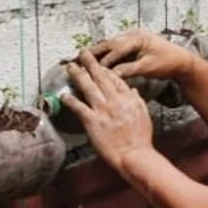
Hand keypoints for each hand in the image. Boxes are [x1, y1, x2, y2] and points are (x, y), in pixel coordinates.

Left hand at [60, 50, 153, 169]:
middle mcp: (115, 101)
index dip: (106, 69)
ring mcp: (103, 110)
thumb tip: (132, 89)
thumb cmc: (140, 139)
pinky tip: (63, 95)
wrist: (134, 154)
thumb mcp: (144, 115)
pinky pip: (79, 108)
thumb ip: (136, 100)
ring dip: (78, 75)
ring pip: (88, 87)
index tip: (99, 64)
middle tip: (82, 53)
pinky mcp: (93, 121)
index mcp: (128, 99)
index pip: (116, 79)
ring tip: (70, 66)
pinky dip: (70, 100)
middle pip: (101, 78)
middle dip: (90, 63)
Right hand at [89, 29, 195, 82]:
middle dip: (94, 51)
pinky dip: (107, 54)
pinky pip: (117, 48)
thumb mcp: (148, 68)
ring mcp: (133, 38)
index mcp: (137, 38)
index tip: (92, 69)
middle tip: (78, 58)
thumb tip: (111, 75)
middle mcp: (133, 35)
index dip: (103, 60)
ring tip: (84, 59)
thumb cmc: (168, 63)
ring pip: (111, 45)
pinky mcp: (134, 44)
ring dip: (99, 52)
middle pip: (109, 43)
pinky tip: (99, 61)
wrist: (182, 61)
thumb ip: (129, 70)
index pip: (116, 49)